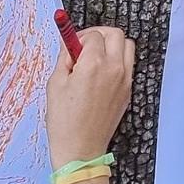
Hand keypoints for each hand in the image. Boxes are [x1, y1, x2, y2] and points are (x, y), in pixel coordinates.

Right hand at [46, 27, 135, 167]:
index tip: (71, 46)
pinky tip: (100, 75)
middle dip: (99, 34)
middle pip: (117, 34)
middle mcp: (115, 69)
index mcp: (95, 64)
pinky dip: (117, 61)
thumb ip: (65, 58)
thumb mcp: (56, 83)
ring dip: (112, 46)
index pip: (94, 35)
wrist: (81, 148)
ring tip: (93, 60)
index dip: (80, 37)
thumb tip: (71, 43)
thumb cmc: (64, 119)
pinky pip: (128, 65)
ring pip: (127, 47)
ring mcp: (125, 80)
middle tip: (84, 46)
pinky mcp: (128, 91)